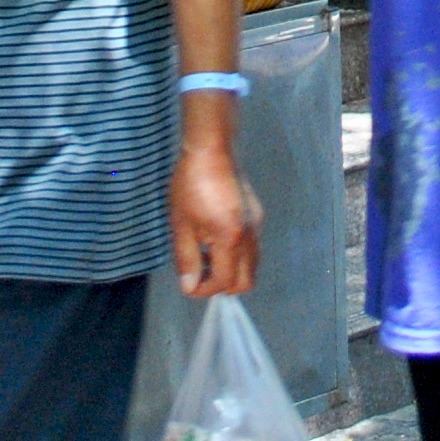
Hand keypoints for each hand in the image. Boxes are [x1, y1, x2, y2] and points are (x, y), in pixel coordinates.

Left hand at [172, 137, 261, 298]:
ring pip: (251, 266)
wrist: (211, 150)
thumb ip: (187, 259)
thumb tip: (189, 286)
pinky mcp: (257, 216)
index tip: (188, 283)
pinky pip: (252, 249)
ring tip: (206, 257)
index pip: (224, 282)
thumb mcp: (181, 224)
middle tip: (200, 273)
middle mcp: (250, 236)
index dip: (205, 290)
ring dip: (231, 271)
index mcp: (231, 238)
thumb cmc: (190, 185)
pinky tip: (215, 240)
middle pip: (245, 282)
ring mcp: (257, 225)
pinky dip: (237, 257)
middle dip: (222, 285)